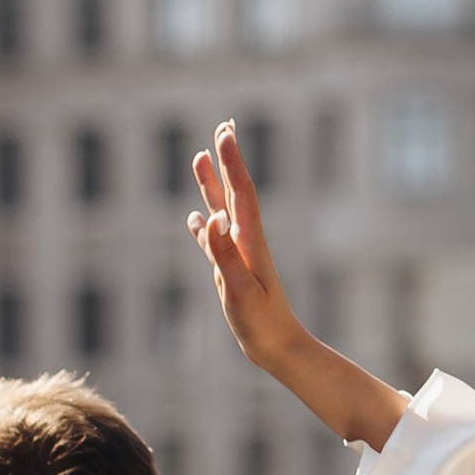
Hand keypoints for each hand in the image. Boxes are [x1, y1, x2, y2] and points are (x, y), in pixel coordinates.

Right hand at [187, 124, 408, 450]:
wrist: (278, 347)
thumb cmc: (261, 323)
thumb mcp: (238, 289)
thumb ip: (225, 254)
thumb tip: (212, 217)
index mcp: (250, 241)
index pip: (241, 192)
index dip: (232, 161)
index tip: (225, 131)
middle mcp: (246, 241)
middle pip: (235, 192)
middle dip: (228, 160)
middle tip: (224, 126)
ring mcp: (239, 255)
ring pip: (222, 210)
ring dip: (212, 184)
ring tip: (200, 159)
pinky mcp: (231, 271)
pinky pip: (213, 240)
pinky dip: (203, 225)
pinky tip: (195, 218)